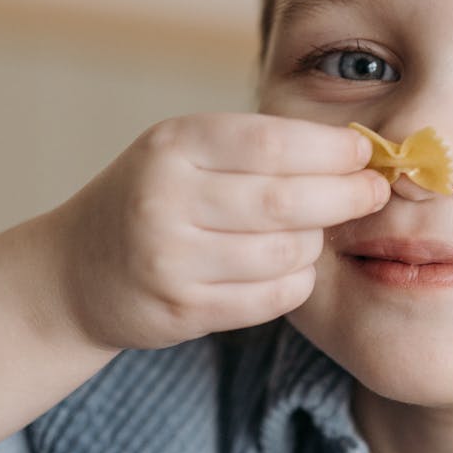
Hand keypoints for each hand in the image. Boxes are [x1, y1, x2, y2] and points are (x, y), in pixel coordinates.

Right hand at [46, 113, 388, 349]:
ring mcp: (169, 259)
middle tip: (375, 192)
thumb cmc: (154, 196)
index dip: (332, 150)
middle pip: (285, 201)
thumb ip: (257, 147)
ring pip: (284, 252)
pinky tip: (294, 268)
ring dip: (317, 242)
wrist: (77, 271)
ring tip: (321, 230)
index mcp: (173, 145)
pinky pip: (270, 297)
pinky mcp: (181, 309)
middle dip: (346, 196)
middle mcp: (166, 198)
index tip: (366, 153)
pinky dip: (297, 282)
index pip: (272, 142)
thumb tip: (354, 150)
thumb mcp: (186, 151)